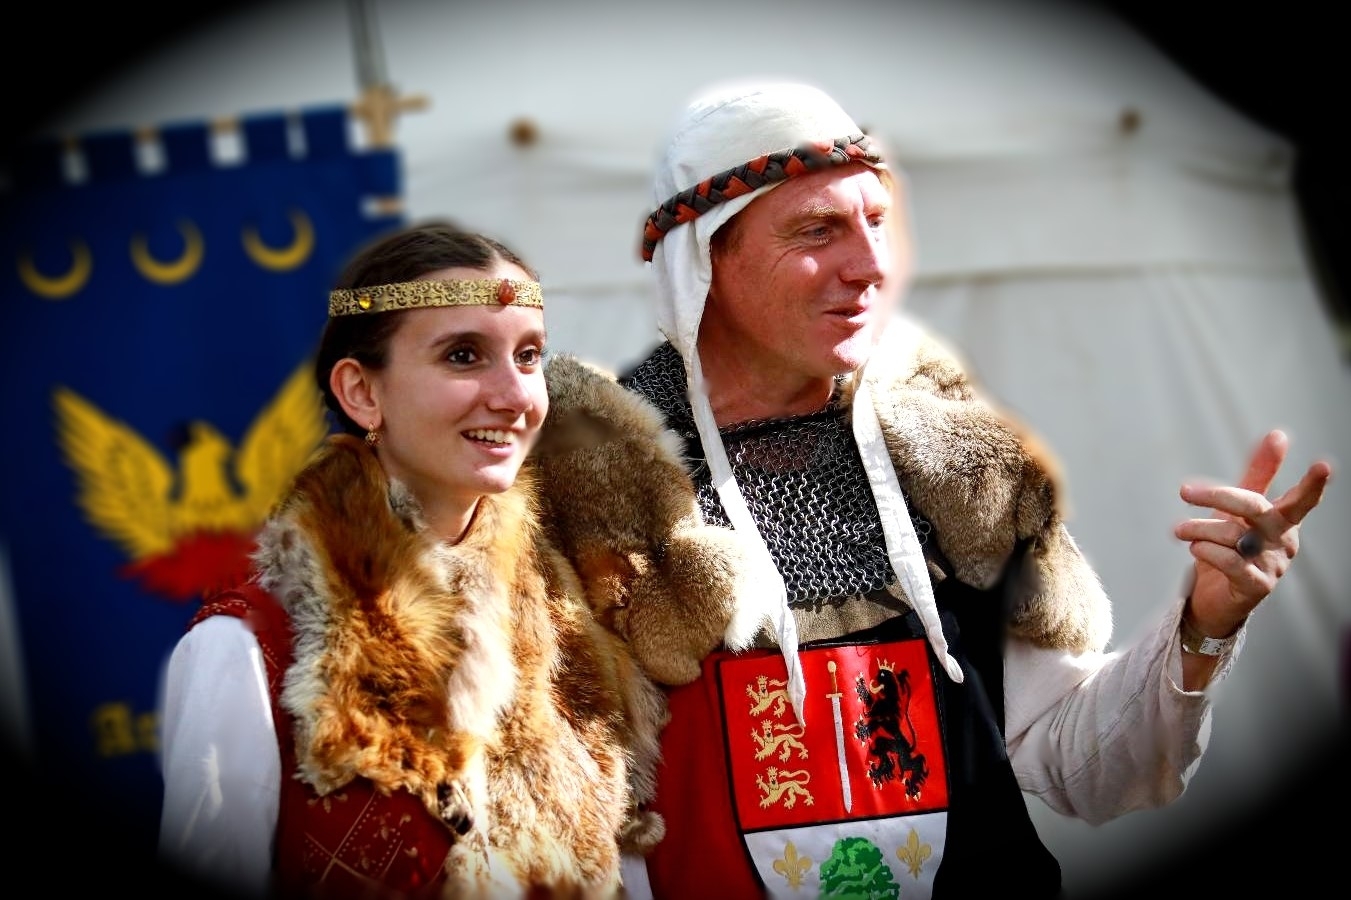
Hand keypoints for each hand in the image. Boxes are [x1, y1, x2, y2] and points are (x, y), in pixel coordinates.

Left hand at [1175, 429, 1331, 638]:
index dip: (1312, 483)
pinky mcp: (1257, 587)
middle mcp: (1285, 540)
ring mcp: (1273, 565)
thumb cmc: (1230, 544)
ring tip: (1182, 531)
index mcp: (1284, 518)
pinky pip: (1228, 560)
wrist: (1214, 594)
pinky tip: (1196, 550)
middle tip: (1184, 491)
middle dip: (1218, 496)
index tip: (1324, 465)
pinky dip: (1204, 551)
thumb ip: (1259, 473)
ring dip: (1198, 529)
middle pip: (1254, 507)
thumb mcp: (1239, 506)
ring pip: (1231, 534)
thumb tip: (1279, 435)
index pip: (1302, 498)